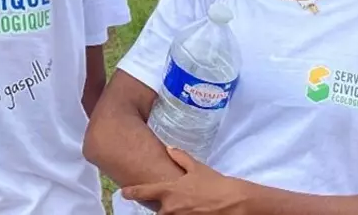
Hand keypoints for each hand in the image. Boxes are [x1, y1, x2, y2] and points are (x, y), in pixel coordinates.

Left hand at [123, 148, 246, 214]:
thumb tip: (169, 148)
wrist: (233, 202)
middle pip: (157, 210)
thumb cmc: (215, 184)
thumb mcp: (198, 168)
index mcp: (169, 191)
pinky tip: (191, 211)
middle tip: (174, 201)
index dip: (132, 192)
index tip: (124, 192)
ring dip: (172, 213)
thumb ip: (181, 158)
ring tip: (186, 205)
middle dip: (162, 206)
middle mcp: (170, 208)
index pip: (144, 192)